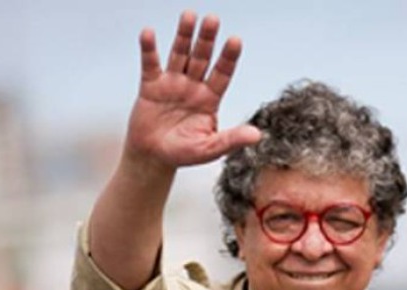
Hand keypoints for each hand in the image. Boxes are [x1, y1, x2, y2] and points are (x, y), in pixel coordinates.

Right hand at [125, 11, 260, 172]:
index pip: (222, 74)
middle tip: (213, 19)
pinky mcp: (151, 86)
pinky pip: (150, 64)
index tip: (235, 40)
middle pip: (202, 58)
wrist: (153, 158)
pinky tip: (149, 33)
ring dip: (184, 36)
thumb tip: (257, 135)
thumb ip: (231, 139)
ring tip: (189, 16)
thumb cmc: (183, 154)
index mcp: (210, 99)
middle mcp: (193, 86)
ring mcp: (172, 84)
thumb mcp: (210, 148)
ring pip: (180, 55)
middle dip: (207, 39)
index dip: (228, 58)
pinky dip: (149, 49)